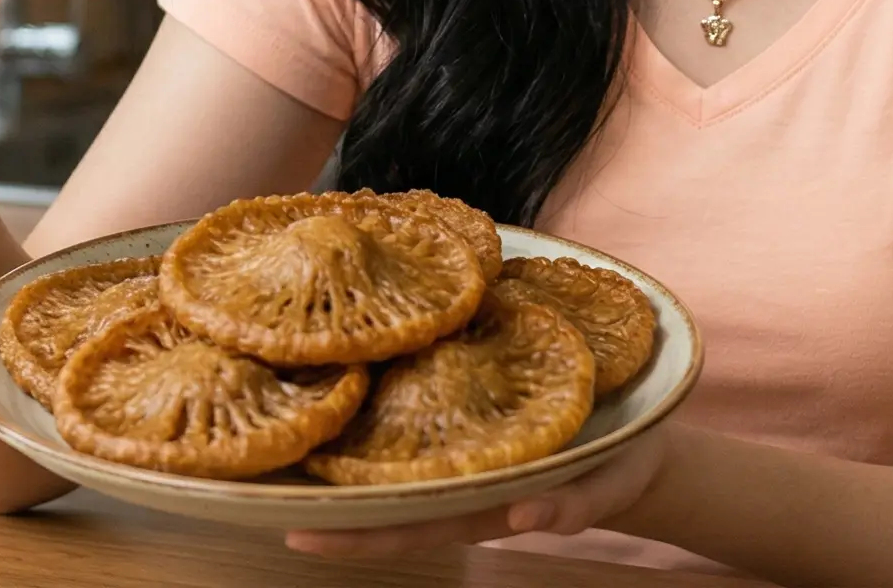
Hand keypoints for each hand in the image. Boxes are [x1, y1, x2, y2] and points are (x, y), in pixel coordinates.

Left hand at [283, 422, 673, 558]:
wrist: (638, 442)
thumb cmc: (619, 470)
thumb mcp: (605, 488)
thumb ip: (570, 507)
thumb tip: (526, 520)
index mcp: (478, 501)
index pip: (403, 522)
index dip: (351, 532)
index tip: (294, 532)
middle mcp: (455, 473)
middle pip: (376, 486)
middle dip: (318, 485)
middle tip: (254, 474)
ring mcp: (458, 440)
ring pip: (386, 445)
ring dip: (335, 435)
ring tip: (274, 414)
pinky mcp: (467, 399)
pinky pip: (413, 398)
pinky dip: (376, 387)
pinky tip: (338, 360)